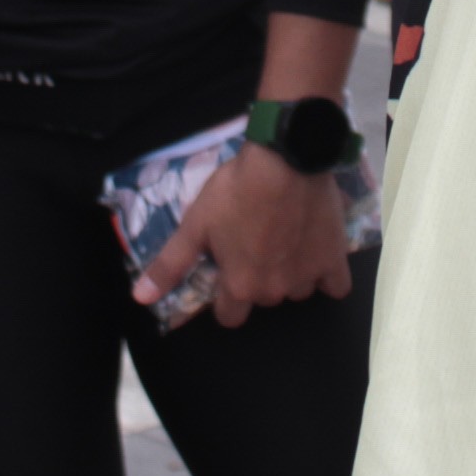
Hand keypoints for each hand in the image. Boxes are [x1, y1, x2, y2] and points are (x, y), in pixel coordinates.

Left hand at [133, 142, 352, 326]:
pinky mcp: (334, 259)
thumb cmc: (236, 191)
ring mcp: (307, 277)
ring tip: (284, 238)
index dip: (225, 296)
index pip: (230, 316)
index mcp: (240, 286)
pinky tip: (316, 252)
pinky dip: (326, 275)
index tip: (227, 269)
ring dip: (290, 273)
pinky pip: (335, 285)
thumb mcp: (195, 224)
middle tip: (255, 243)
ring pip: (297, 290)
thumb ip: (170, 265)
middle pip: (264, 298)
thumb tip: (141, 298)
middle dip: (258, 278)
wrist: (286, 159)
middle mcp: (274, 290)